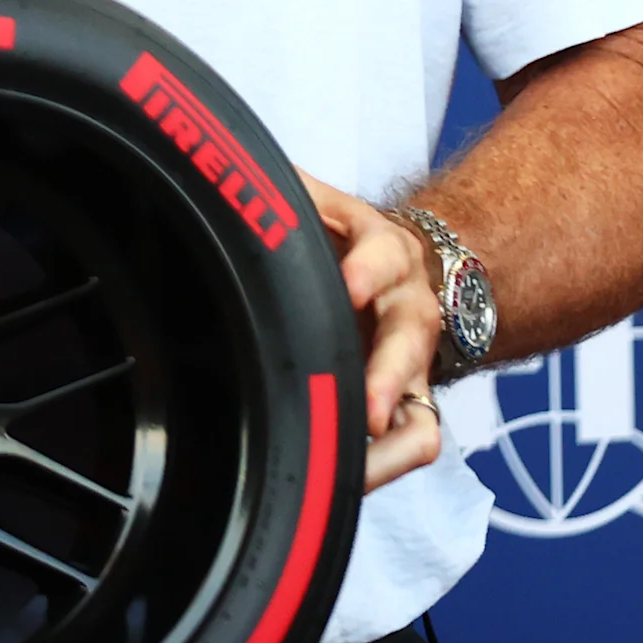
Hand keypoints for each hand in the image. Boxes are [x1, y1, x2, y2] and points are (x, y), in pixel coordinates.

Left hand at [300, 174, 443, 490]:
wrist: (407, 269)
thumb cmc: (346, 239)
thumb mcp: (320, 202)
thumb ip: (283, 187)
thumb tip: (223, 161)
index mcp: (382, 250)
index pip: (381, 255)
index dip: (367, 270)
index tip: (349, 286)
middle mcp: (408, 308)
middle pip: (408, 343)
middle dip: (387, 377)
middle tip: (364, 408)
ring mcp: (414, 363)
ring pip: (420, 407)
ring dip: (388, 439)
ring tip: (354, 465)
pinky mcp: (413, 402)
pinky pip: (416, 442)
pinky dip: (386, 466)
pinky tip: (345, 481)